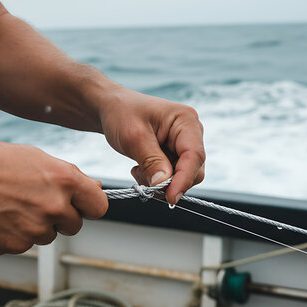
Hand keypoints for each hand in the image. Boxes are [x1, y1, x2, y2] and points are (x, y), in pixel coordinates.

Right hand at [0, 140, 107, 253]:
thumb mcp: (39, 158)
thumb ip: (69, 177)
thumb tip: (94, 189)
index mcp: (66, 180)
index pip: (99, 207)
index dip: (90, 207)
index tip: (81, 206)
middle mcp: (56, 206)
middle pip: (75, 225)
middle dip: (61, 217)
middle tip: (35, 201)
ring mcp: (36, 228)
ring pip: (49, 235)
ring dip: (37, 226)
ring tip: (13, 205)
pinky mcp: (17, 245)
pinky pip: (26, 244)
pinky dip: (16, 234)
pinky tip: (1, 216)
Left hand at [98, 88, 204, 203]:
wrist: (112, 108)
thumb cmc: (122, 114)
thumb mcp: (133, 137)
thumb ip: (151, 162)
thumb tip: (164, 185)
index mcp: (186, 120)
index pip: (194, 155)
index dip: (184, 179)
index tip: (170, 198)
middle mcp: (191, 132)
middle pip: (194, 169)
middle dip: (170, 182)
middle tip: (142, 180)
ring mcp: (185, 144)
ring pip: (183, 176)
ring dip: (160, 181)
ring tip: (138, 169)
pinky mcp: (177, 154)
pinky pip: (174, 176)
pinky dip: (157, 179)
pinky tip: (141, 167)